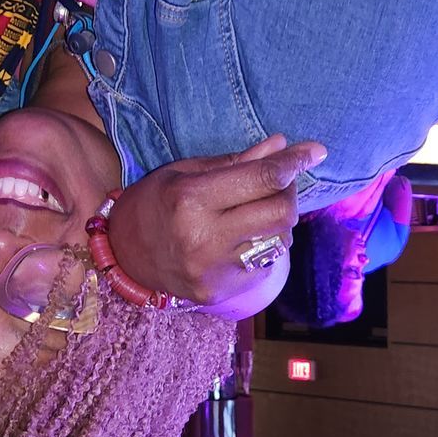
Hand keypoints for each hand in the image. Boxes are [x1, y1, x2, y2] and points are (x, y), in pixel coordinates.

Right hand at [107, 135, 326, 308]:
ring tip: (258, 209)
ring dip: (280, 219)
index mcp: (190, 199)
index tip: (315, 151)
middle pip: (280, 210)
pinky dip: (264, 245)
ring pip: (279, 239)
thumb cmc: (153, 204)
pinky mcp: (219, 291)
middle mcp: (203, 237)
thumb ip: (236, 161)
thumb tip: (282, 144)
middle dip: (288, 190)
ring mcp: (212, 270)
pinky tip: (244, 237)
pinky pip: (265, 263)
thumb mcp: (185, 172)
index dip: (294, 162)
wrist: (123, 256)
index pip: (261, 178)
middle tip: (278, 181)